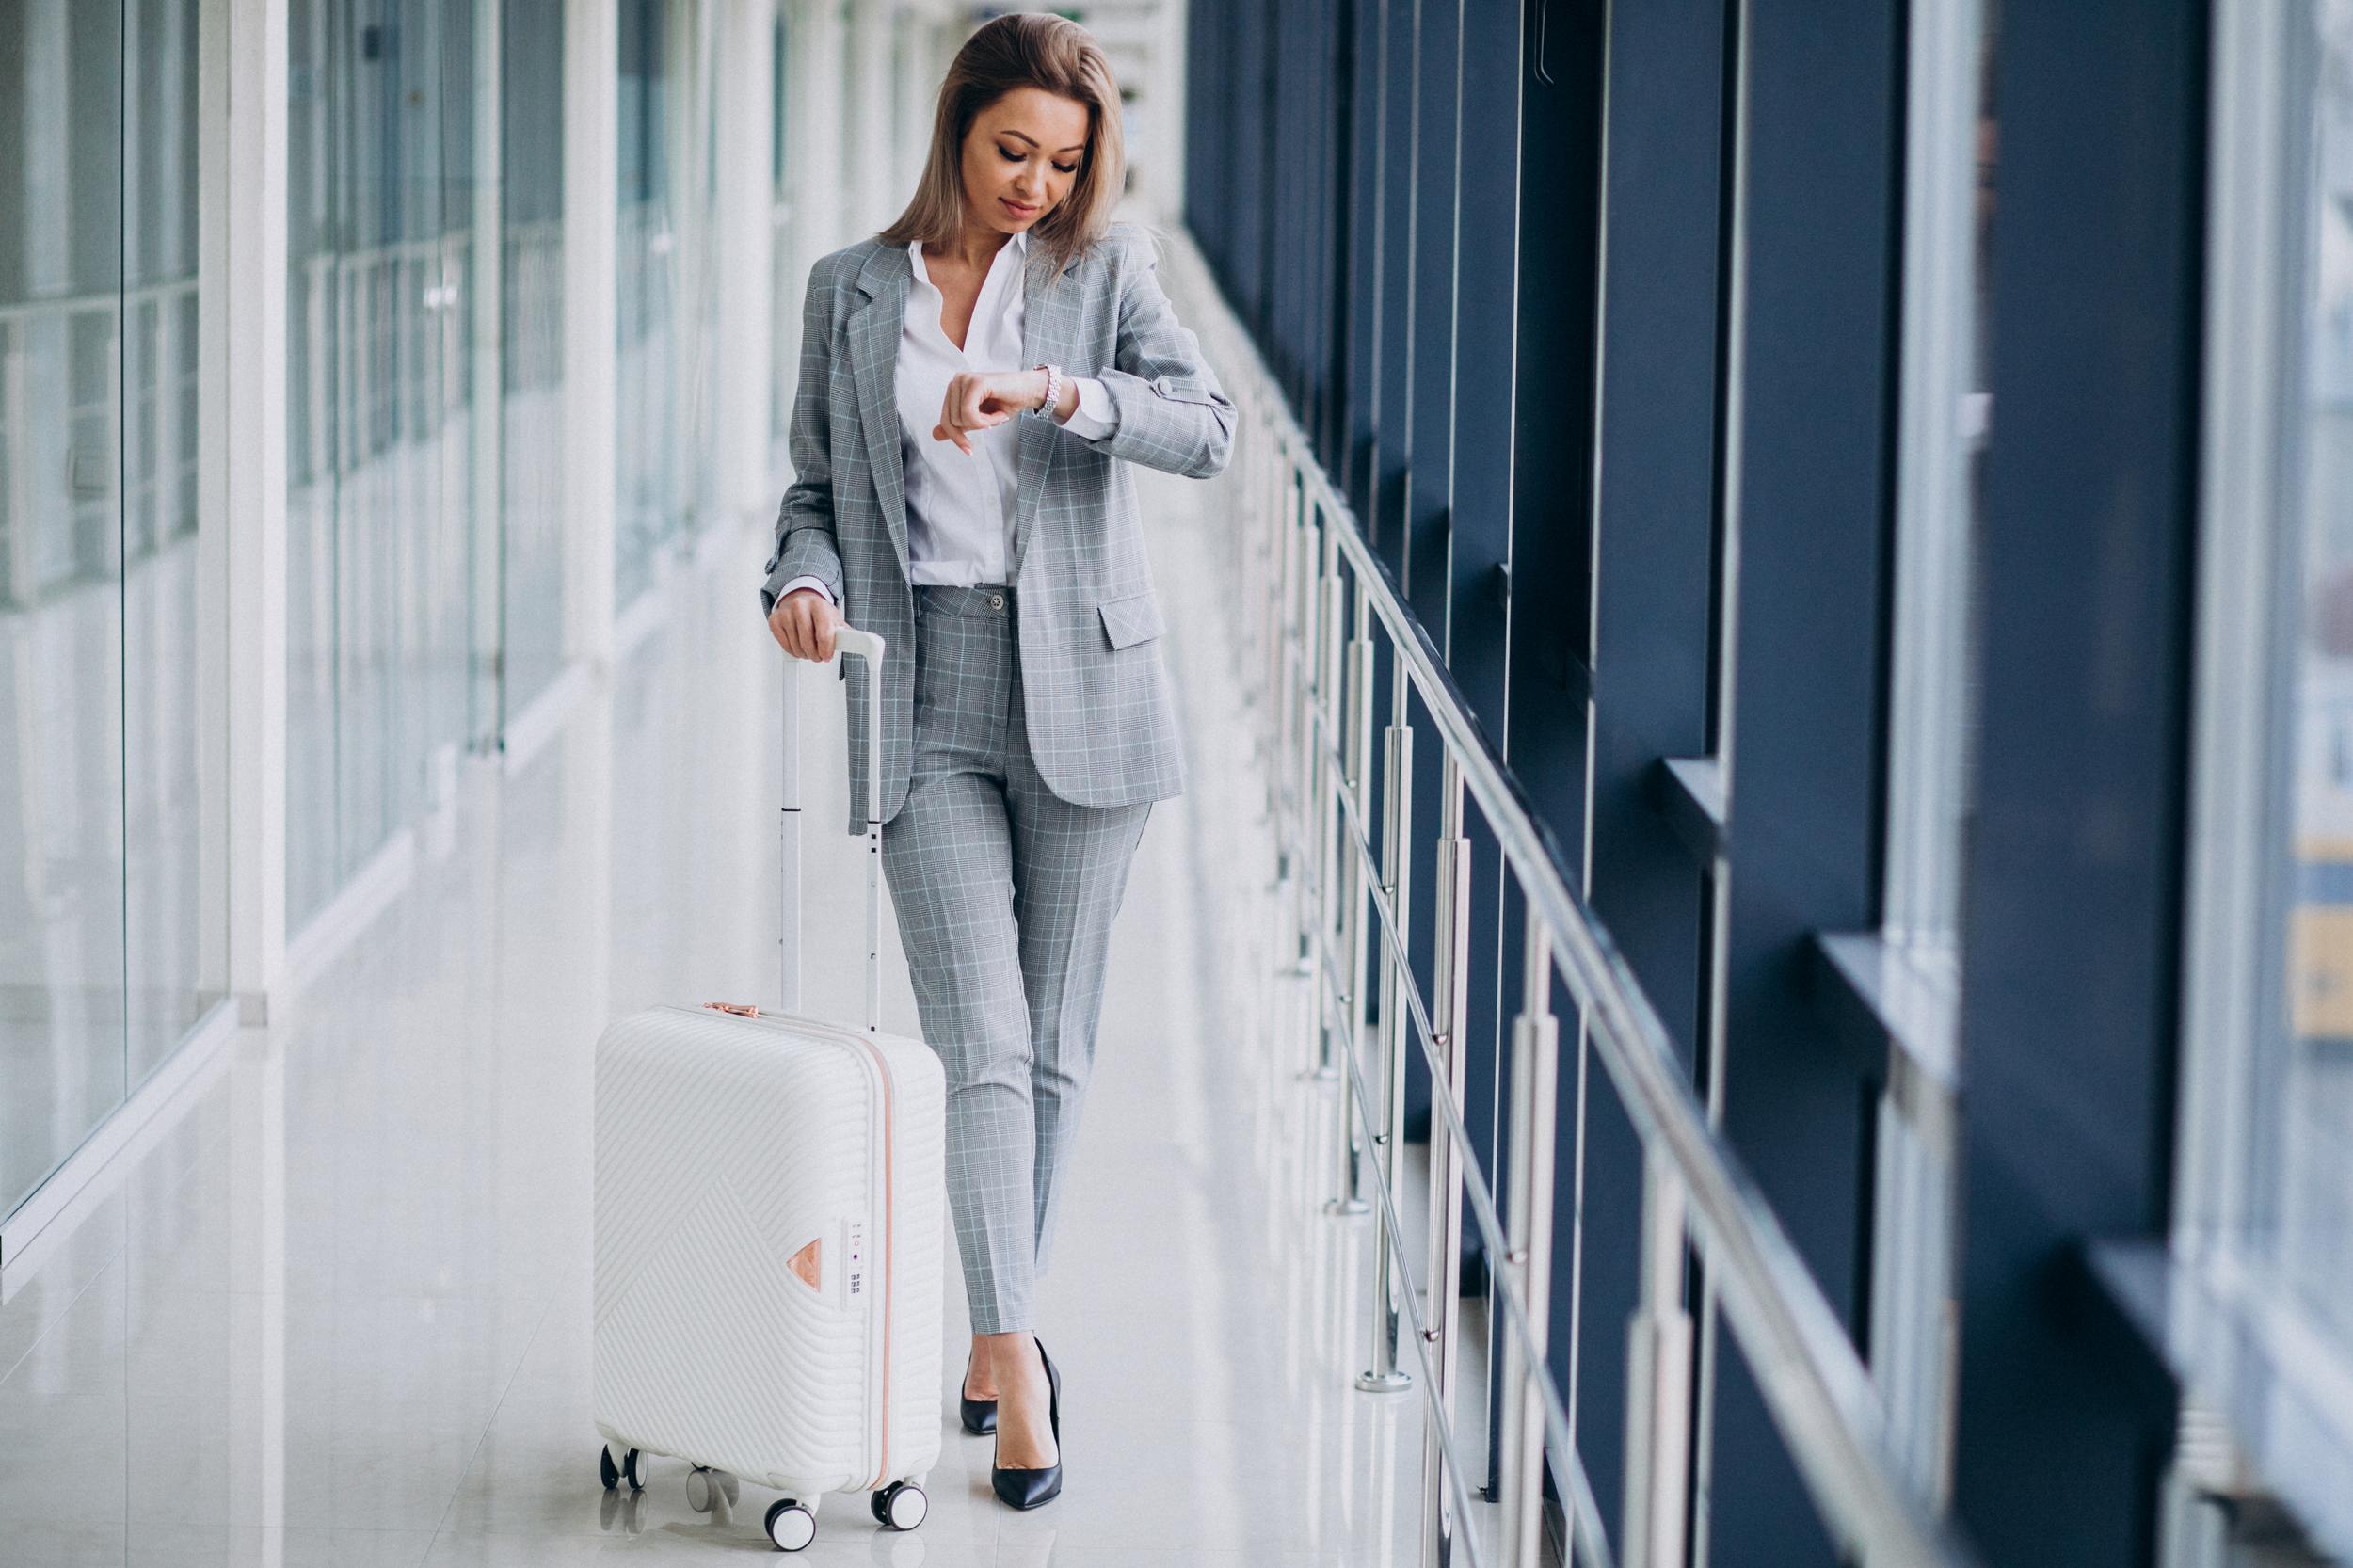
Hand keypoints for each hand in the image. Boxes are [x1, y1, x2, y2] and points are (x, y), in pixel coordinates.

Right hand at [768, 586, 840, 661]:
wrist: (801, 600)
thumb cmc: (818, 612)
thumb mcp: (834, 619)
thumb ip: (845, 632)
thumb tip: (858, 642)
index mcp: (818, 605)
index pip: (824, 634)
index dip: (826, 650)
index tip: (827, 656)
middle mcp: (800, 606)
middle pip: (808, 643)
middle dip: (815, 655)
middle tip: (818, 656)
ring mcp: (785, 613)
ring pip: (796, 647)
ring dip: (804, 655)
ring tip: (809, 650)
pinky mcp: (774, 621)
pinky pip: (785, 646)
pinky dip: (793, 651)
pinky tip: (798, 645)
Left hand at [932, 369, 1047, 453]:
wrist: (1029, 392)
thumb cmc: (1006, 403)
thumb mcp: (978, 420)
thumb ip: (958, 426)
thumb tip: (935, 434)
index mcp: (954, 389)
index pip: (945, 420)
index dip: (957, 438)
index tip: (969, 450)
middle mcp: (956, 381)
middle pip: (951, 421)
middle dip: (974, 428)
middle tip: (992, 421)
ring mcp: (964, 380)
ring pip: (961, 418)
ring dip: (983, 424)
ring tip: (996, 414)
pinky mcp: (975, 382)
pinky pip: (970, 414)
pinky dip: (986, 420)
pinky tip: (998, 414)